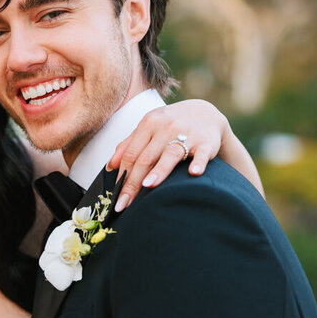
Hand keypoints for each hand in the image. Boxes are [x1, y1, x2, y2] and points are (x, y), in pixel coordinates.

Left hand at [107, 99, 228, 210]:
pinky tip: (193, 173)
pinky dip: (198, 163)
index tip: (116, 196)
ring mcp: (187, 134)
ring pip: (169, 154)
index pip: (131, 154)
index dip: (121, 176)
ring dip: (159, 171)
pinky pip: (201, 154)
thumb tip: (110, 166)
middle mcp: (166, 127)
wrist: (205, 113)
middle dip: (133, 183)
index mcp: (149, 124)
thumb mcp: (148, 127)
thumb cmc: (170, 124)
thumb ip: (129, 144)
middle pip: (145, 158)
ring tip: (148, 186)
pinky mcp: (206, 142)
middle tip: (124, 204)